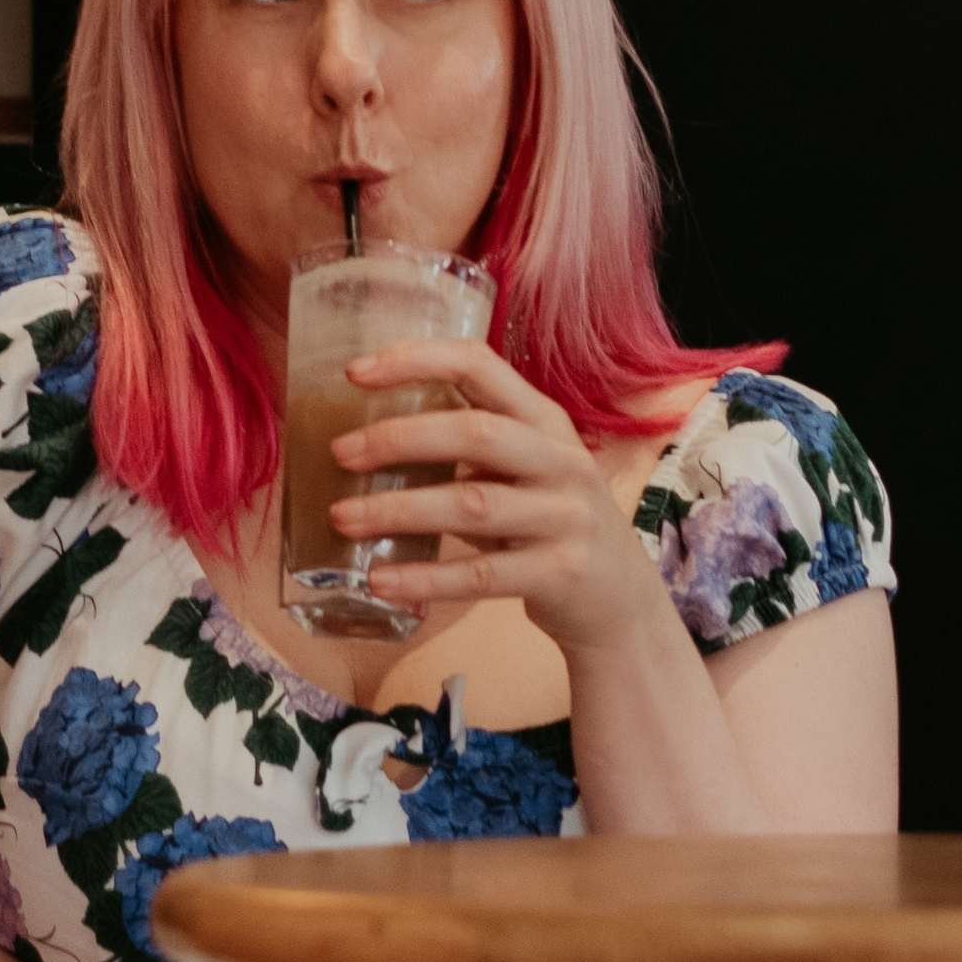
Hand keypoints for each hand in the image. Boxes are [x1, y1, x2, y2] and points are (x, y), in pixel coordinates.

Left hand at [327, 338, 674, 664]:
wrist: (621, 600)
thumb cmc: (551, 523)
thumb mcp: (524, 471)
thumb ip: (466, 450)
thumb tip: (368, 439)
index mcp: (545, 420)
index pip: (479, 365)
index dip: (416, 360)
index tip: (354, 372)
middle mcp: (561, 460)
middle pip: (475, 433)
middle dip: (399, 438)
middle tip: (340, 453)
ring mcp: (565, 517)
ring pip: (472, 504)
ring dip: (398, 509)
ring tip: (341, 517)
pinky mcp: (560, 573)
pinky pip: (481, 574)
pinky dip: (425, 578)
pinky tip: (381, 579)